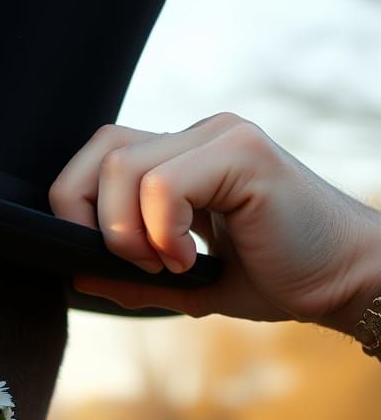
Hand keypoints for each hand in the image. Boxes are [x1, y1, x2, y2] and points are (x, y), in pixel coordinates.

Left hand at [49, 112, 380, 336]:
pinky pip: (162, 185)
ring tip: (167, 264)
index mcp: (182, 158)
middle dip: (86, 215)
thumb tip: (75, 274)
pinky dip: (160, 232)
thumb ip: (132, 277)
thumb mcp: (187, 283)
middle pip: (101, 150)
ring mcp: (221, 137)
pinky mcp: (242, 151)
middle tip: (128, 261)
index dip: (81, 208)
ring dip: (127, 232)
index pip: (101, 155)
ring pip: (123, 168)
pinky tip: (188, 259)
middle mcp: (198, 137)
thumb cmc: (277, 277)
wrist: (345, 281)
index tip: (108, 260)